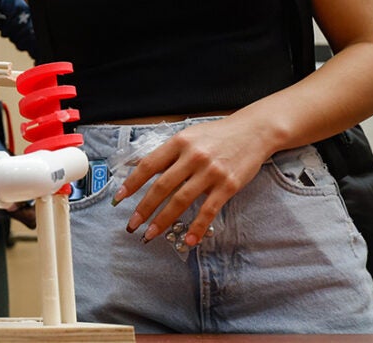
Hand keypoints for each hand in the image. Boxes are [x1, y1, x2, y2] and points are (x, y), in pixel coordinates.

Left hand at [110, 117, 270, 246]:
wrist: (253, 132)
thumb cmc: (217, 135)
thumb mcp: (188, 136)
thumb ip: (167, 153)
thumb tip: (140, 168)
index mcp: (179, 142)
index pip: (149, 165)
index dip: (132, 183)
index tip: (119, 198)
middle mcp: (193, 157)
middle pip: (162, 187)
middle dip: (144, 208)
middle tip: (132, 224)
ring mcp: (211, 172)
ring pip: (181, 201)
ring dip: (163, 220)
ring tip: (151, 234)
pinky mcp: (228, 186)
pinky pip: (209, 211)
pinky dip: (197, 228)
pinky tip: (188, 240)